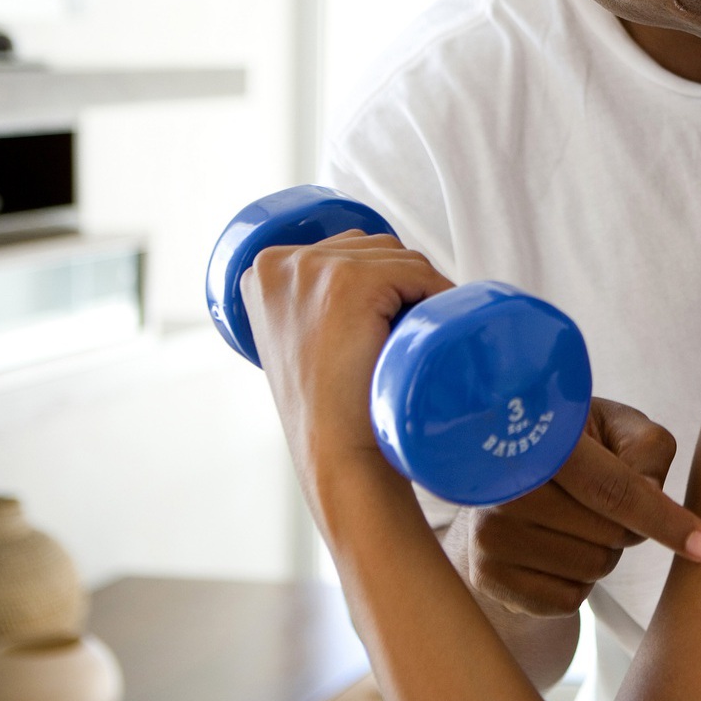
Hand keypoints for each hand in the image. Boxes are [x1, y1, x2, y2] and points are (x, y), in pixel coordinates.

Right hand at [241, 231, 454, 479]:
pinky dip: (438, 296)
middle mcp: (279, 262)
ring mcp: (313, 269)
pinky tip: (427, 331)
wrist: (334, 452)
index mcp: (262, 270)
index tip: (381, 325)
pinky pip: (418, 272)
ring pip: (400, 258)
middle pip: (374, 248)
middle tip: (400, 337)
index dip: (380, 282)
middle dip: (402, 285)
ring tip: (408, 339)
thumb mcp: (302, 339)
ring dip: (420, 293)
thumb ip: (313, 302)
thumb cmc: (327, 405)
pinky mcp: (349, 283)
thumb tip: (365, 284)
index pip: (347, 250)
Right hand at [448, 397, 700, 616]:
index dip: (663, 517)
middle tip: (597, 503)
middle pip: (612, 534)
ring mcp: (490, 535)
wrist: (505, 482)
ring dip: (601, 553)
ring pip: (593, 567)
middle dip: (626, 526)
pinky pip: (567, 600)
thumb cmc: (577, 451)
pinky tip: (552, 551)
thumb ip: (647, 448)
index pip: (613, 488)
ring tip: (571, 524)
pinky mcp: (489, 578)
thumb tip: (652, 495)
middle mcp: (506, 488)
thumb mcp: (616, 429)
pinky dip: (575, 581)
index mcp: (540, 441)